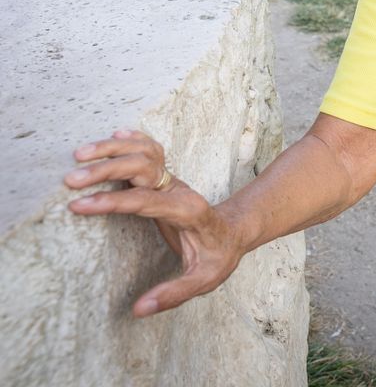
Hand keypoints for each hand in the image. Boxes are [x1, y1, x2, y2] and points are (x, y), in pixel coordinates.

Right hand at [64, 129, 244, 316]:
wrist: (235, 231)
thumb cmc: (219, 256)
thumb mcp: (204, 280)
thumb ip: (173, 294)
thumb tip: (139, 310)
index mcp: (187, 211)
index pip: (144, 201)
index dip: (111, 202)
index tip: (79, 205)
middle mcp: (179, 190)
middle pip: (143, 167)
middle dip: (106, 169)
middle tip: (71, 179)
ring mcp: (173, 181)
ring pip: (145, 152)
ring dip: (114, 149)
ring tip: (79, 154)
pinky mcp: (166, 178)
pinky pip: (150, 151)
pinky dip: (132, 141)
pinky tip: (114, 135)